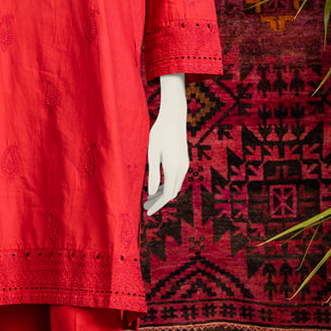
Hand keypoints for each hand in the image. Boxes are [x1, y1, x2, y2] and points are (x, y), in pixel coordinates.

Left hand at [144, 74, 188, 216]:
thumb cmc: (159, 133)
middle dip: (159, 201)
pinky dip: (167, 186)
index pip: (167, 194)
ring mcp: (185, 164)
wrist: (174, 118)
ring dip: (163, 194)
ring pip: (175, 186)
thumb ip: (152, 173)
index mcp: (173, 168)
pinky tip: (157, 186)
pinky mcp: (184, 160)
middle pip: (172, 192)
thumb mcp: (152, 153)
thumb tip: (150, 192)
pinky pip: (176, 179)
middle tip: (145, 207)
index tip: (148, 212)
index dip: (158, 205)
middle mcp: (182, 169)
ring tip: (149, 199)